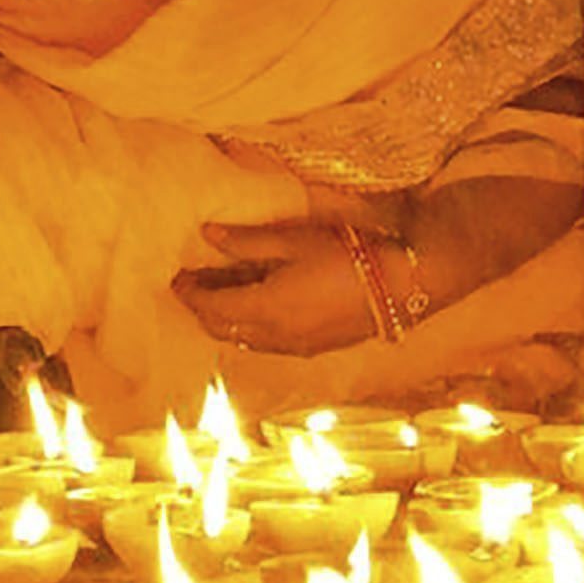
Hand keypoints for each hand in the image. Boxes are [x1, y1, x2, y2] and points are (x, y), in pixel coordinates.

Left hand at [176, 219, 374, 355]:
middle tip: (193, 286)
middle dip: (203, 310)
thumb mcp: (294, 239)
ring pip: (246, 340)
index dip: (191, 293)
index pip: (212, 306)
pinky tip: (258, 304)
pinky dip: (252, 326)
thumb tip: (208, 234)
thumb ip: (247, 240)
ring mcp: (297, 347)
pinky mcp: (315, 348)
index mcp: (266, 309)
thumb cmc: (349, 253)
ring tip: (222, 293)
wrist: (406, 282)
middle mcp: (276, 337)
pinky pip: (269, 343)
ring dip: (228, 320)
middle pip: (224, 329)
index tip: (177, 279)